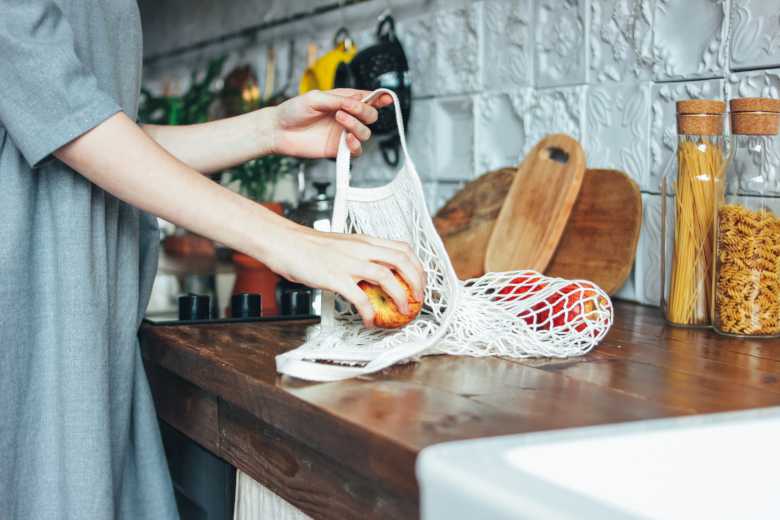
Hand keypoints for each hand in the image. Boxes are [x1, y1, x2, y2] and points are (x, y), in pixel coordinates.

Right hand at [264, 225, 425, 327]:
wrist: (284, 242)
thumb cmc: (308, 247)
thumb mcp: (342, 246)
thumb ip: (360, 257)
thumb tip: (375, 275)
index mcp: (365, 241)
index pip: (402, 248)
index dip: (417, 266)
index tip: (420, 282)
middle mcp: (361, 249)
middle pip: (402, 261)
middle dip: (417, 282)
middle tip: (418, 299)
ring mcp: (349, 263)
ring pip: (388, 277)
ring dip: (401, 296)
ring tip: (402, 311)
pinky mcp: (335, 277)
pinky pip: (360, 297)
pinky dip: (369, 312)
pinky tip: (370, 321)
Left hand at [267, 89, 392, 157]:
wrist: (278, 131)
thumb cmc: (293, 110)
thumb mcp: (316, 98)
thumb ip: (339, 99)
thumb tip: (358, 102)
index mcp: (343, 100)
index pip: (368, 98)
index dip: (380, 98)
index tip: (386, 98)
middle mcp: (346, 117)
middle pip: (372, 116)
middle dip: (365, 111)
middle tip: (348, 109)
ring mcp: (343, 134)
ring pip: (366, 133)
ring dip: (357, 126)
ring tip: (340, 119)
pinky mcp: (338, 150)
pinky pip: (357, 151)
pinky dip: (356, 145)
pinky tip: (347, 139)